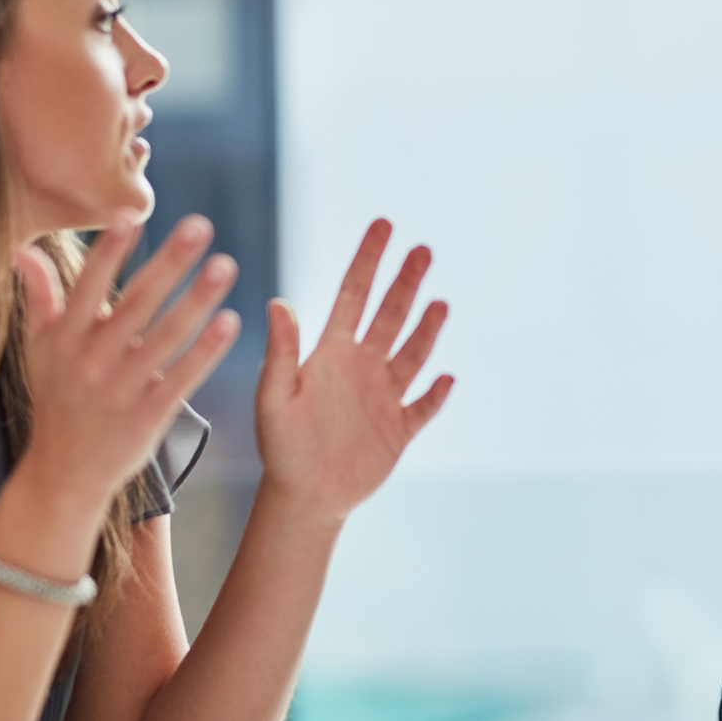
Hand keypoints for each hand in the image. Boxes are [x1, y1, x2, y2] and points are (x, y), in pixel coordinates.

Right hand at [15, 212, 240, 506]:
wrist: (64, 473)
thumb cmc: (56, 399)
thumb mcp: (38, 349)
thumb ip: (38, 297)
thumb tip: (22, 248)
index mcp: (65, 339)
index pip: (87, 287)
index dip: (108, 252)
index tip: (129, 214)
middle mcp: (91, 361)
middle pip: (135, 304)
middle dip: (168, 263)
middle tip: (200, 226)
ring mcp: (120, 390)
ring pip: (164, 338)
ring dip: (197, 300)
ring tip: (225, 265)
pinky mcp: (147, 417)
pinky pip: (181, 378)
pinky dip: (205, 352)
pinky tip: (230, 323)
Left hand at [253, 219, 452, 523]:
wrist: (302, 496)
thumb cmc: (281, 445)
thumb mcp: (274, 397)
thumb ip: (281, 351)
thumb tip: (279, 302)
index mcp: (331, 352)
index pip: (354, 294)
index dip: (369, 259)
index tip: (384, 224)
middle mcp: (362, 366)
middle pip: (391, 315)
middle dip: (406, 282)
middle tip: (423, 249)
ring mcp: (385, 396)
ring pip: (413, 354)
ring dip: (427, 329)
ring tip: (439, 303)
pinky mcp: (400, 428)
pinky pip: (425, 406)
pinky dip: (437, 393)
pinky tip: (447, 377)